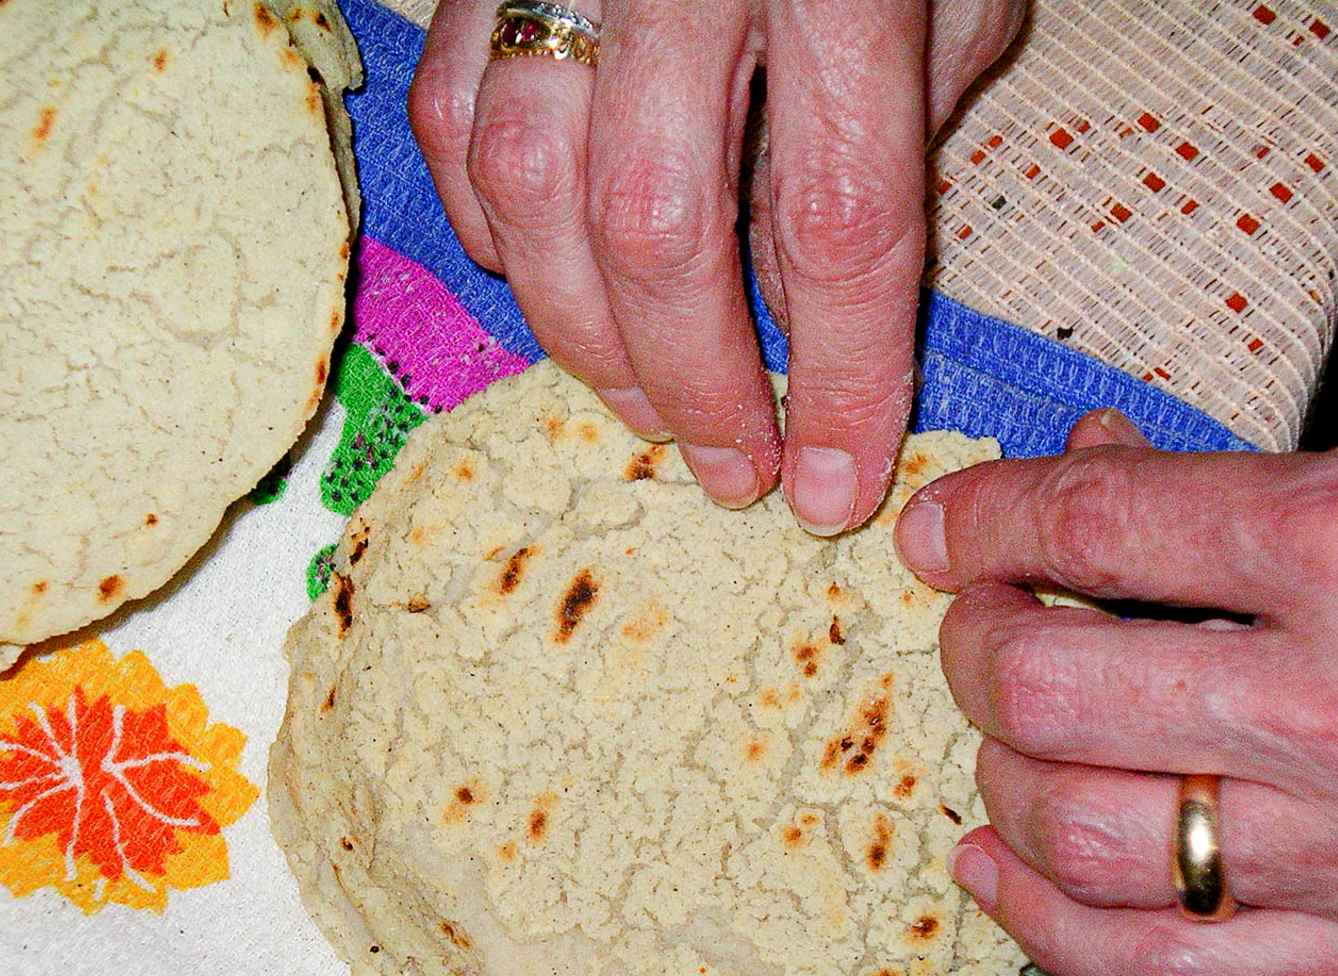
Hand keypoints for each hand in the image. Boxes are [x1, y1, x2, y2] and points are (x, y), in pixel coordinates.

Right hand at [410, 0, 1023, 531]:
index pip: (839, 219)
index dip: (840, 376)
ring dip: (587, 338)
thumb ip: (882, 141)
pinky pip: (456, 130)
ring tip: (649, 407)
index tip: (837, 484)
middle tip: (735, 469)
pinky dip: (493, 239)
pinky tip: (553, 288)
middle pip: (658, 229)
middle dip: (693, 384)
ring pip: (532, 194)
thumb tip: (794, 309)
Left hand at [893, 408, 1337, 975]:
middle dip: (976, 645)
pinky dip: (1045, 924)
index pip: (1096, 522)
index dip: (983, 518)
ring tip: (998, 732)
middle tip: (979, 622)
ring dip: (999, 774)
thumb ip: (1239, 478)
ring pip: (1082, 830)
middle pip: (1053, 685)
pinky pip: (1158, 971)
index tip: (940, 528)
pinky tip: (991, 865)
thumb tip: (1083, 454)